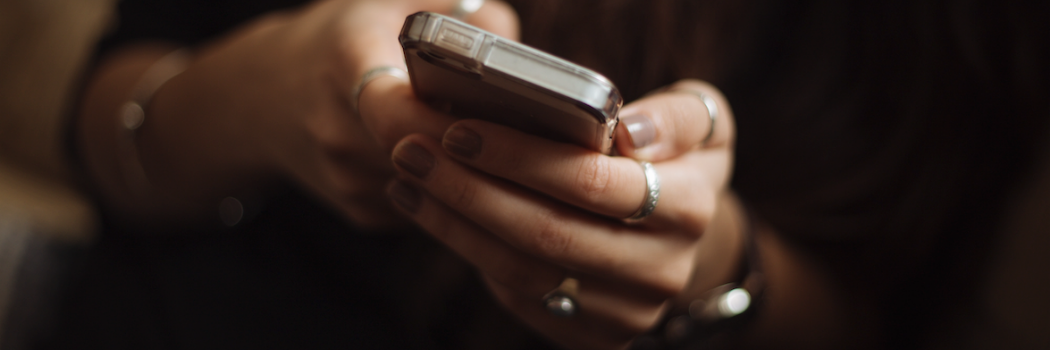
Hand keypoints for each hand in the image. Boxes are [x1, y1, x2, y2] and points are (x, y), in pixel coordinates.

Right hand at [80, 0, 518, 227]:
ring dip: (468, 169)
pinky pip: (424, 205)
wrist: (261, 97)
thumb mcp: (390, 1)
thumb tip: (512, 51)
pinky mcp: (361, 211)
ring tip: (500, 142)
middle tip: (524, 132)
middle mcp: (336, 127)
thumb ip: (455, 11)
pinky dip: (449, 186)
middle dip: (476, 145)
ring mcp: (346, 179)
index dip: (446, 117)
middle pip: (425, 153)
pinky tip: (459, 159)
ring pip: (433, 184)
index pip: (393, 106)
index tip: (490, 111)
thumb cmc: (342, 39)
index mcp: (344, 61)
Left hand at [387, 79, 740, 348]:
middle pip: (547, 233)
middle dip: (469, 190)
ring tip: (410, 179)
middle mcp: (662, 270)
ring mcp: (625, 312)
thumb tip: (629, 132)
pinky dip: (468, 251)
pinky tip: (433, 212)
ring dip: (454, 223)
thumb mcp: (701, 123)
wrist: (677, 237)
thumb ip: (676, 117)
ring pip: (522, 271)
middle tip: (413, 152)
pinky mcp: (591, 337)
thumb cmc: (673, 161)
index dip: (520, 157)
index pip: (592, 182)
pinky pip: (518, 297)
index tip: (461, 130)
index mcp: (689, 208)